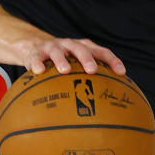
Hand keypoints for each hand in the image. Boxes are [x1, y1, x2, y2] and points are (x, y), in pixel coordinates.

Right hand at [10, 33, 126, 76]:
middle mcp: (69, 45)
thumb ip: (88, 80)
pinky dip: (37, 63)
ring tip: (64, 70)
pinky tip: (39, 71)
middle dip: (87, 59)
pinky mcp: (35, 53)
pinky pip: (36, 58)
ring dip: (61, 60)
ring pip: (57, 52)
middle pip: (81, 49)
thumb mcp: (75, 66)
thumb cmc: (62, 62)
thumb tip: (106, 108)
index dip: (112, 60)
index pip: (101, 51)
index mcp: (83, 48)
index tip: (121, 72)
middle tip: (92, 70)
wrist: (33, 46)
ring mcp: (52, 48)